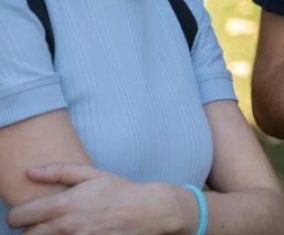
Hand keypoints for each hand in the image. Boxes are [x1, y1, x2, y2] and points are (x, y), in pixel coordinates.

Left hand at [8, 163, 192, 234]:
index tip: (25, 213)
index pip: (18, 217)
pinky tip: (74, 232)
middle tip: (41, 221)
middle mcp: (65, 227)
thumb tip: (30, 172)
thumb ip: (59, 171)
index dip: (17, 215)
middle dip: (29, 228)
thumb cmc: (121, 191)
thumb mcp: (93, 175)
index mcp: (64, 205)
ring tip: (58, 228)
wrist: (148, 212)